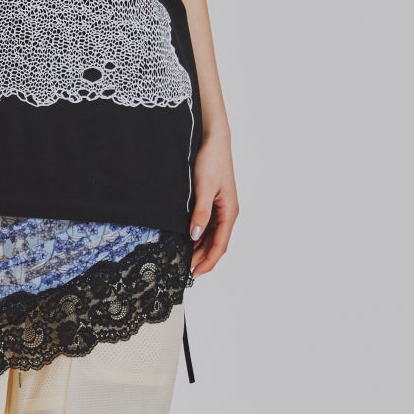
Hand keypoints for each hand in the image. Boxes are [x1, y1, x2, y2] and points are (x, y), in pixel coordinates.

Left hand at [188, 128, 237, 277]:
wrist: (213, 140)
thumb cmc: (212, 161)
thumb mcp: (203, 188)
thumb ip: (201, 213)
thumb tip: (195, 236)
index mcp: (229, 212)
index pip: (220, 245)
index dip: (208, 261)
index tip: (195, 273)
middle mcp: (227, 213)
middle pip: (215, 243)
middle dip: (202, 258)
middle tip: (184, 270)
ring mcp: (220, 208)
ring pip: (211, 236)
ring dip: (199, 249)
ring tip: (184, 260)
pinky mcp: (212, 202)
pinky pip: (207, 225)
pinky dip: (198, 236)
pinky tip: (187, 241)